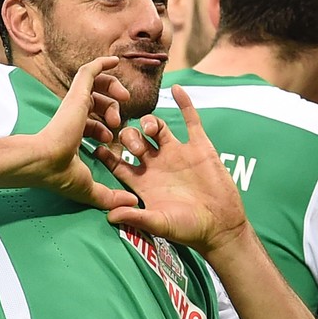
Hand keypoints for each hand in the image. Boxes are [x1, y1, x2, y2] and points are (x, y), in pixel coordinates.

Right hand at [28, 56, 137, 210]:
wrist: (45, 161)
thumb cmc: (59, 174)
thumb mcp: (90, 187)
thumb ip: (110, 197)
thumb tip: (132, 205)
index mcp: (72, 134)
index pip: (92, 123)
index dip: (105, 128)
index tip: (112, 138)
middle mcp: (73, 116)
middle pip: (97, 102)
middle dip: (113, 110)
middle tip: (120, 121)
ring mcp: (74, 103)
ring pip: (96, 85)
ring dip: (112, 91)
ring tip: (124, 100)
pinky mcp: (77, 92)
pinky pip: (90, 70)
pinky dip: (103, 63)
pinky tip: (117, 60)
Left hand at [95, 84, 247, 254]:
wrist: (221, 227)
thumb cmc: (188, 229)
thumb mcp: (158, 223)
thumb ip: (135, 217)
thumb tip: (108, 216)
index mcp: (143, 181)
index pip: (118, 162)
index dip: (106, 153)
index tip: (96, 145)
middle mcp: (157, 164)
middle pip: (134, 140)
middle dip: (128, 136)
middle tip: (131, 142)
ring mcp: (178, 153)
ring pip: (157, 127)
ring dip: (150, 122)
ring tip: (151, 128)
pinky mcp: (199, 147)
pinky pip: (190, 120)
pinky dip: (184, 104)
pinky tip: (177, 89)